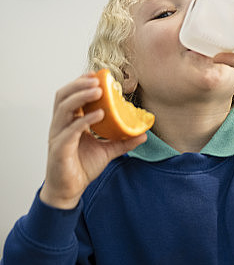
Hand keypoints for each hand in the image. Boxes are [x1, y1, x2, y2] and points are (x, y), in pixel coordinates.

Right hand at [39, 74, 145, 209]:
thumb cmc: (82, 167)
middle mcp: (61, 126)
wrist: (70, 189)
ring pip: (64, 109)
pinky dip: (85, 120)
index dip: (81, 83)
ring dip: (81, 97)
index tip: (97, 75)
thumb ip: (123, 141)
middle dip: (79, 85)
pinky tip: (100, 114)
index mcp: (69, 122)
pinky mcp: (60, 148)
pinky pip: (71, 130)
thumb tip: (143, 134)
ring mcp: (58, 136)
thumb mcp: (108, 151)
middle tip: (97, 79)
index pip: (71, 96)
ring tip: (98, 90)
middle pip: (63, 97)